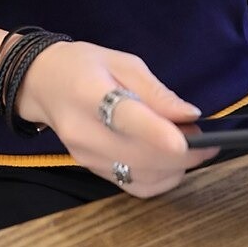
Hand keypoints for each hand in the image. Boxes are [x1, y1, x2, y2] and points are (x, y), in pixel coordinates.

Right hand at [16, 41, 217, 197]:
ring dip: (174, 168)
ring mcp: (86, 157)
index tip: (190, 139)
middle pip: (140, 156)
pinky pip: (133, 185)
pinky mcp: (91, 171)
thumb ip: (155, 91)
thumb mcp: (122, 61)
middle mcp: (85, 133)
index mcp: (89, 93)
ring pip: (140, 177)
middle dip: (182, 153)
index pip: (127, 119)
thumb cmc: (83, 65)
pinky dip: (159, 178)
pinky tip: (170, 161)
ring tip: (191, 147)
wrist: (42, 84)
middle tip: (205, 136)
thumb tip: (190, 115)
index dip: (160, 133)